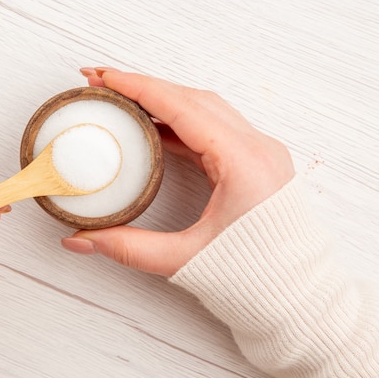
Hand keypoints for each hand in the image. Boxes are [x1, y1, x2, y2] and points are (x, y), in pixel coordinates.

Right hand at [62, 68, 293, 276]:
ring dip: (162, 99)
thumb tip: (78, 240)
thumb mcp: (185, 260)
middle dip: (145, 86)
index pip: (184, 108)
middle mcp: (257, 149)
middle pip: (193, 99)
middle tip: (102, 82)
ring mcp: (259, 154)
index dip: (139, 88)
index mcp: (245, 163)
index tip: (105, 77)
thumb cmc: (257, 280)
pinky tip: (150, 127)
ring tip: (122, 99)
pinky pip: (212, 129)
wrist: (300, 300)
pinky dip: (178, 122)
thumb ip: (127, 248)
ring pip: (204, 109)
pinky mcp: (254, 164)